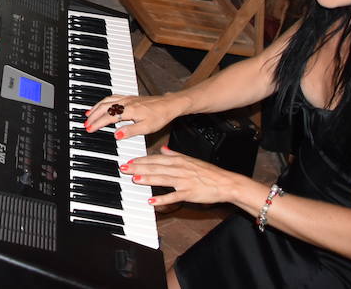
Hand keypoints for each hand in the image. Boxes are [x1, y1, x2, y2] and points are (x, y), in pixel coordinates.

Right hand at [83, 91, 188, 139]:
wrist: (169, 104)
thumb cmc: (160, 116)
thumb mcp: (147, 128)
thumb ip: (131, 131)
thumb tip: (116, 135)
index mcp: (129, 110)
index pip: (109, 117)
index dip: (98, 123)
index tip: (90, 129)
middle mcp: (126, 102)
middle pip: (104, 107)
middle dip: (93, 116)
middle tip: (85, 124)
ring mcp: (126, 98)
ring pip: (106, 101)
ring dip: (95, 107)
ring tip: (88, 114)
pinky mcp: (129, 97)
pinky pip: (111, 97)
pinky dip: (102, 102)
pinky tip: (100, 105)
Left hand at [125, 147, 254, 207]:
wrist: (226, 183)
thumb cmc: (209, 172)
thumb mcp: (190, 159)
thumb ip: (175, 154)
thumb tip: (163, 149)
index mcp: (179, 160)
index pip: (155, 159)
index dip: (141, 159)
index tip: (128, 160)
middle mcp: (180, 169)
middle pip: (155, 168)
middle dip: (138, 168)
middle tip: (124, 168)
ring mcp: (184, 181)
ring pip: (163, 179)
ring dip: (148, 179)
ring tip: (135, 179)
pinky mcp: (189, 193)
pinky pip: (174, 196)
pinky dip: (163, 198)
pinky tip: (152, 201)